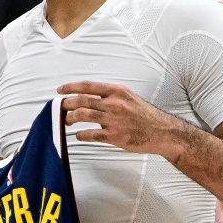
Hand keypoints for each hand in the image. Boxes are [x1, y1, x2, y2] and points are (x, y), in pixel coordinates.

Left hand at [59, 81, 181, 154]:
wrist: (163, 132)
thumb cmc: (144, 115)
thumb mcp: (127, 97)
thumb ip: (107, 95)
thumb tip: (84, 95)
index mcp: (117, 91)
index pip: (87, 86)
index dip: (70, 87)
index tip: (60, 90)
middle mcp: (114, 104)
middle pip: (81, 101)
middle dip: (66, 104)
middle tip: (60, 108)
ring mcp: (114, 120)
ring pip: (82, 116)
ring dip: (70, 118)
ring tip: (66, 121)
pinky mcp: (115, 136)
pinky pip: (90, 135)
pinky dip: (81, 135)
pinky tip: (78, 135)